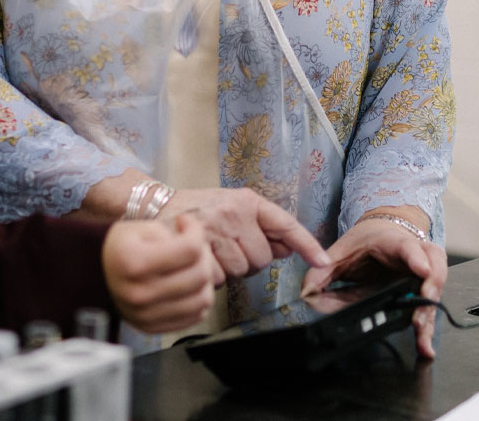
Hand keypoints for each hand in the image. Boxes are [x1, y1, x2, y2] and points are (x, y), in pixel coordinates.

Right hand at [102, 213, 217, 333]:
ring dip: (206, 279)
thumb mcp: (143, 228)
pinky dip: (199, 299)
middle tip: (193, 246)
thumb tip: (202, 248)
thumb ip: (176, 235)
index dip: (195, 230)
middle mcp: (139, 293)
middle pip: (199, 275)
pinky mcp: (152, 328)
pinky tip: (189, 286)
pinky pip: (194, 317)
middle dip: (204, 255)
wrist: (94, 274)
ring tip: (194, 267)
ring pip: (203, 300)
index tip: (185, 224)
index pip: (190, 249)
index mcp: (134, 262)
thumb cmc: (122, 247)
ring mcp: (145, 315)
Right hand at [157, 187, 330, 284]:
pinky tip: (202, 259)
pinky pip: (219, 277)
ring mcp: (216, 230)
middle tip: (229, 248)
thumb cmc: (196, 210)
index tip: (324, 262)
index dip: (307, 245)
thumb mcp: (233, 208)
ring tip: (213, 252)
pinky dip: (212, 275)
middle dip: (248, 261)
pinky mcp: (199, 248)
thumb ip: (261, 228)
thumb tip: (288, 249)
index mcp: (247, 201)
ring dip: (229, 270)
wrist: (154, 207)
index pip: (285, 224)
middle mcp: (234, 213)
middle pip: (261, 258)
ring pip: (241, 270)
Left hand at [301, 214, 447, 358]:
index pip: (408, 247)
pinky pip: (430, 306)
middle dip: (429, 292)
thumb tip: (306, 292)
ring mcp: (425, 273)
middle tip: (418, 313)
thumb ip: (323, 270)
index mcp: (395, 241)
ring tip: (421, 334)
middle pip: (433, 270)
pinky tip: (424, 344)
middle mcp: (417, 256)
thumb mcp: (342, 250)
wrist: (383, 231)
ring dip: (429, 314)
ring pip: (436, 291)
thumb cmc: (367, 240)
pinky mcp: (424, 290)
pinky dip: (428, 325)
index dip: (416, 258)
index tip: (421, 270)